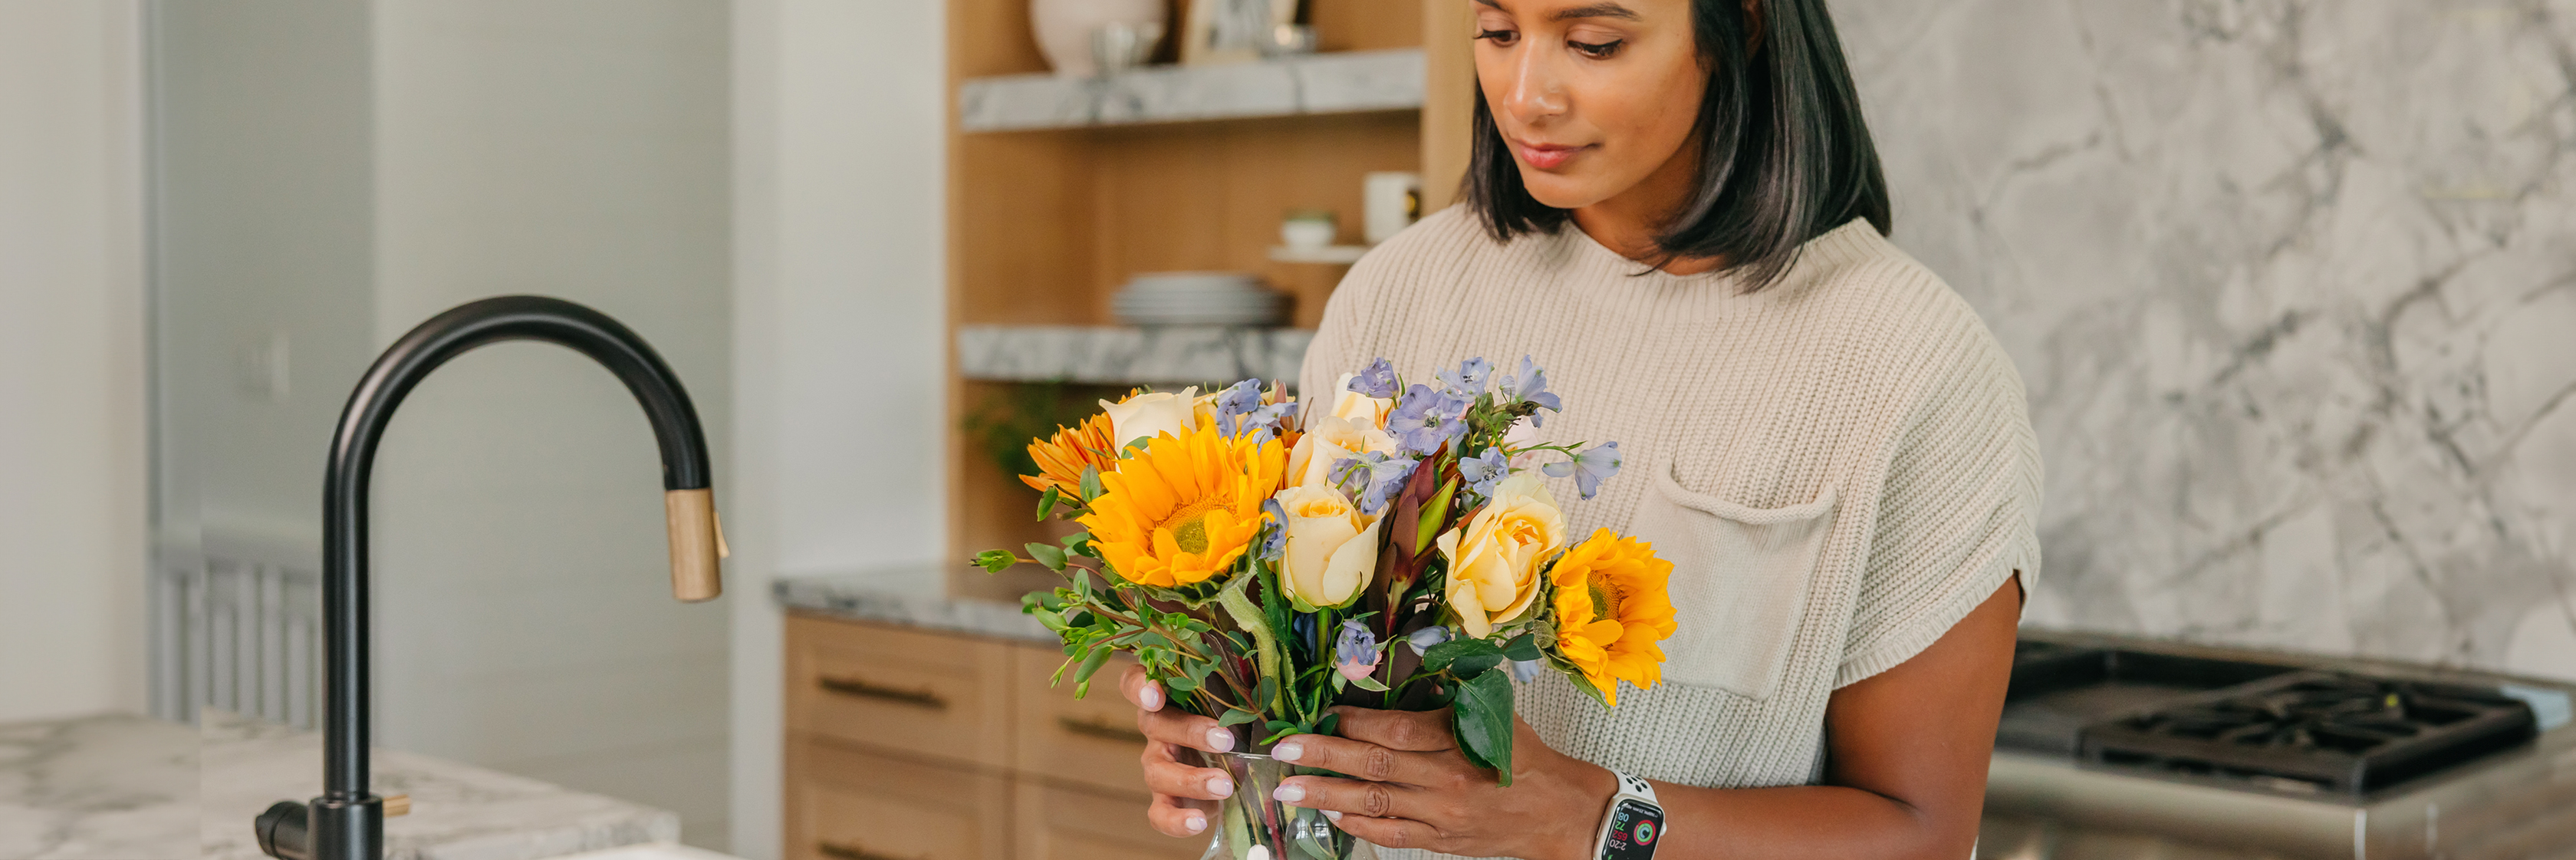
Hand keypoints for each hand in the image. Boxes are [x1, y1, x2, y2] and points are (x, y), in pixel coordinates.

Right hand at [1120, 664, 1238, 838]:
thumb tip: (1268, 696)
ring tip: (1224, 786)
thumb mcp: (1235, 704)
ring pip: (1158, 772)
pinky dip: (1177, 821)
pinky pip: (1160, 814)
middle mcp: (1157, 730)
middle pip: (1156, 725)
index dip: (1140, 686)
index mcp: (1168, 699)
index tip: (1156, 694)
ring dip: (1192, 779)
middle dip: (1191, 733)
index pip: (1135, 682)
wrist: (1233, 766)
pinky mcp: (1165, 800)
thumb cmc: (1234, 722)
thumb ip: (1238, 695)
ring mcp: (1158, 766)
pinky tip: (1199, 822)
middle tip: (1226, 741)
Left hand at [1269, 706, 1616, 859]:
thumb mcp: (1496, 716)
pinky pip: (1391, 835)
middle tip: (1283, 752)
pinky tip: (1331, 814)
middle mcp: (1448, 780)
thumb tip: (1405, 670)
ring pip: (1375, 803)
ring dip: (1327, 795)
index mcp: (1461, 741)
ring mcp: (1442, 815)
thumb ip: (1450, 699)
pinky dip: (1358, 826)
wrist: (1560, 812)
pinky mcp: (1441, 841)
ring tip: (1288, 791)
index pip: (1397, 731)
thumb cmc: (1527, 759)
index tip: (1323, 716)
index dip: (1354, 724)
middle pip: (1375, 766)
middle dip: (1324, 757)